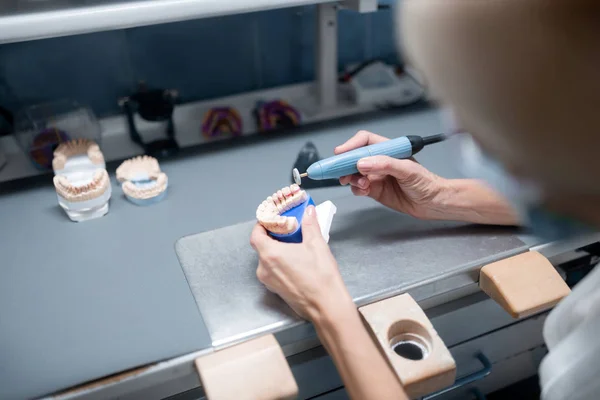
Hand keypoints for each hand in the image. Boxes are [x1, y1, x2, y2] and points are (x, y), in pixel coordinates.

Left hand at [250, 205, 353, 321]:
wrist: (326, 305)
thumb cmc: (321, 276)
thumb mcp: (317, 244)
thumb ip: (310, 225)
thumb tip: (309, 211)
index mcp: (270, 254)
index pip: (255, 235)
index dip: (261, 226)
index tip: (272, 220)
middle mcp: (264, 269)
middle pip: (261, 247)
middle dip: (272, 237)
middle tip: (286, 230)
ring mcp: (269, 282)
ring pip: (267, 260)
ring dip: (276, 251)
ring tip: (292, 246)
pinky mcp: (276, 290)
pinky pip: (272, 272)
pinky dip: (279, 264)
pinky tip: (295, 261)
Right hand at [336, 130, 448, 219]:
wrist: (433, 204)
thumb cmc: (427, 183)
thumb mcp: (408, 170)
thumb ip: (385, 165)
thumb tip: (361, 163)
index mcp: (388, 150)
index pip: (365, 141)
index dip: (351, 145)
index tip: (340, 153)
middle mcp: (380, 161)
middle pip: (354, 157)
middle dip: (344, 163)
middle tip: (337, 171)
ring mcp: (376, 176)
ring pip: (353, 173)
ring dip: (351, 178)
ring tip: (359, 184)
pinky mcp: (374, 190)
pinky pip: (358, 188)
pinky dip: (356, 189)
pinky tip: (363, 191)